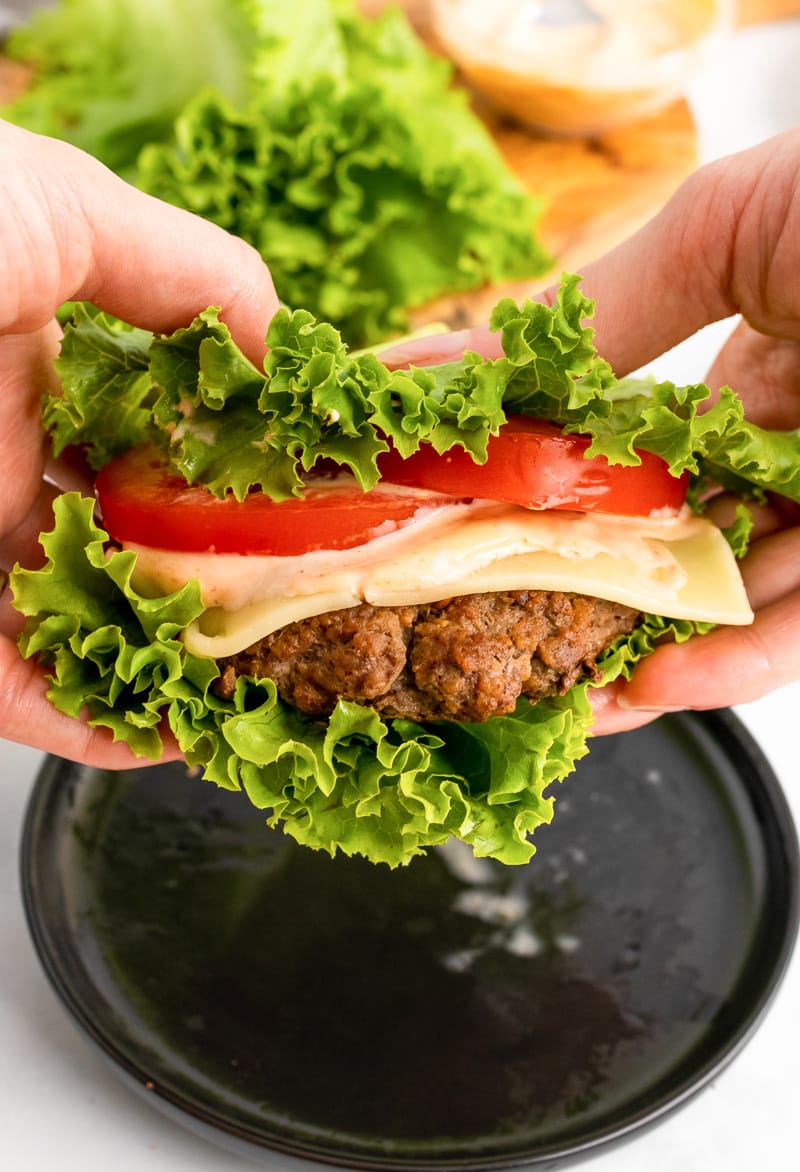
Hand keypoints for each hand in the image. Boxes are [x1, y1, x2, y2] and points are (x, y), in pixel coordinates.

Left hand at [0, 120, 279, 764]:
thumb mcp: (54, 208)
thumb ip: (184, 268)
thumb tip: (289, 344)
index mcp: (31, 367)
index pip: (158, 433)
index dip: (242, 467)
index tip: (315, 493)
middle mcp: (2, 464)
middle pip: (134, 541)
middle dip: (219, 575)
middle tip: (304, 603)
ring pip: (86, 631)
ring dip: (170, 666)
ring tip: (258, 687)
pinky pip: (19, 695)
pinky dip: (94, 728)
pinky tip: (166, 736)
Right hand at [383, 129, 799, 732]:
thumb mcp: (722, 229)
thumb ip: (599, 315)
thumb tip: (462, 366)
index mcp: (754, 382)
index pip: (636, 469)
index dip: (557, 505)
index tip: (480, 534)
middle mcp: (797, 456)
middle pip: (679, 551)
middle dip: (595, 598)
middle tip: (508, 637)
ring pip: (742, 605)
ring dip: (653, 654)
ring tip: (572, 692)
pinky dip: (738, 659)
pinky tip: (661, 680)